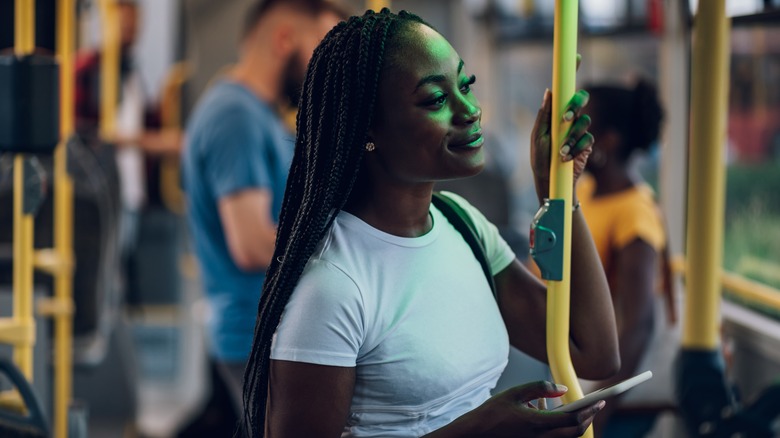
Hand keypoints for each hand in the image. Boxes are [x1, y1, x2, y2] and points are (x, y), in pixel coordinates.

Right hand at [468, 381, 604, 436]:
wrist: (474, 435)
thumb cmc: (491, 414)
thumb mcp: (514, 393)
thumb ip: (540, 388)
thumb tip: (562, 388)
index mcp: (537, 424)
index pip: (573, 420)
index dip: (589, 410)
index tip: (600, 401)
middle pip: (575, 432)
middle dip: (588, 418)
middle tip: (594, 406)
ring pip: (566, 437)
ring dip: (574, 423)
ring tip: (574, 407)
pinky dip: (559, 427)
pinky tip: (548, 411)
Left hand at [530, 88, 594, 199]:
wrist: (549, 178)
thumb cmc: (540, 156)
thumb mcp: (538, 136)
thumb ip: (544, 116)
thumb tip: (548, 92)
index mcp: (557, 114)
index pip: (566, 95)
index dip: (568, 86)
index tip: (564, 87)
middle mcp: (570, 120)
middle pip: (582, 100)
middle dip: (575, 106)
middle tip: (565, 119)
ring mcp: (579, 131)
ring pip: (585, 121)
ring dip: (572, 136)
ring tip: (560, 150)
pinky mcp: (586, 145)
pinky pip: (588, 139)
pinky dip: (577, 148)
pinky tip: (566, 157)